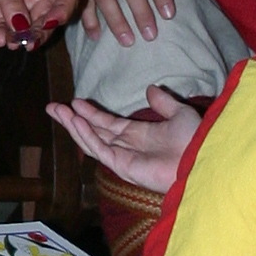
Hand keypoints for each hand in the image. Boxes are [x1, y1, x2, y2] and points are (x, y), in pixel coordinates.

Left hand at [0, 0, 77, 49]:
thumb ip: (12, 1)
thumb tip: (24, 27)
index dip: (64, 11)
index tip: (52, 22)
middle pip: (50, 19)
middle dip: (42, 32)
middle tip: (30, 40)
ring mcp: (16, 10)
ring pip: (30, 32)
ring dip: (25, 40)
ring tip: (14, 43)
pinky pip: (8, 35)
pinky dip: (6, 40)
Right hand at [47, 84, 200, 190]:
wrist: (202, 159)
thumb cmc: (196, 140)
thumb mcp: (179, 113)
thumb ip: (163, 102)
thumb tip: (151, 88)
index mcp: (139, 135)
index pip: (107, 123)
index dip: (91, 113)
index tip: (75, 101)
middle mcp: (127, 147)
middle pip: (93, 131)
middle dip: (72, 119)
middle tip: (52, 107)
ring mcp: (123, 157)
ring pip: (91, 140)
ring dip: (73, 126)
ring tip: (57, 111)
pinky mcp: (122, 166)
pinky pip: (100, 149)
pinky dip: (86, 135)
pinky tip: (75, 121)